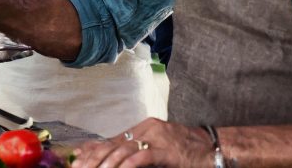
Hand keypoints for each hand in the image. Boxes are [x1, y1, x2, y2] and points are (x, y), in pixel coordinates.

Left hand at [71, 119, 210, 167]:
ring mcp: (157, 137)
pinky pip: (142, 157)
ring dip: (106, 164)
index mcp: (144, 127)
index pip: (112, 139)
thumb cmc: (187, 151)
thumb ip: (137, 151)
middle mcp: (148, 128)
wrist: (214, 148)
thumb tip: (113, 159)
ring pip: (123, 150)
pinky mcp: (167, 150)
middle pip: (113, 144)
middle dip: (94, 158)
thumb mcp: (158, 149)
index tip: (77, 160)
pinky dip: (127, 165)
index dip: (93, 150)